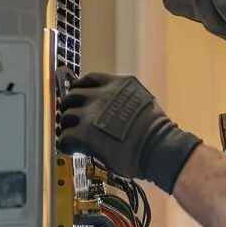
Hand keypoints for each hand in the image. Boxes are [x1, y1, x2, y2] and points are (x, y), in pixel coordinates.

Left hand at [58, 73, 201, 193]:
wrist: (159, 148)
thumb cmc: (156, 132)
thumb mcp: (143, 102)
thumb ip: (125, 99)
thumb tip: (113, 108)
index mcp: (119, 84)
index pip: (90, 78)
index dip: (80, 87)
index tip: (77, 93)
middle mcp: (104, 94)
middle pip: (73, 94)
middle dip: (71, 106)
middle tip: (71, 117)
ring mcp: (93, 112)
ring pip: (66, 115)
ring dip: (67, 125)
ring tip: (71, 134)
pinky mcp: (86, 133)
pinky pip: (66, 135)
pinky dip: (66, 143)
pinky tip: (72, 148)